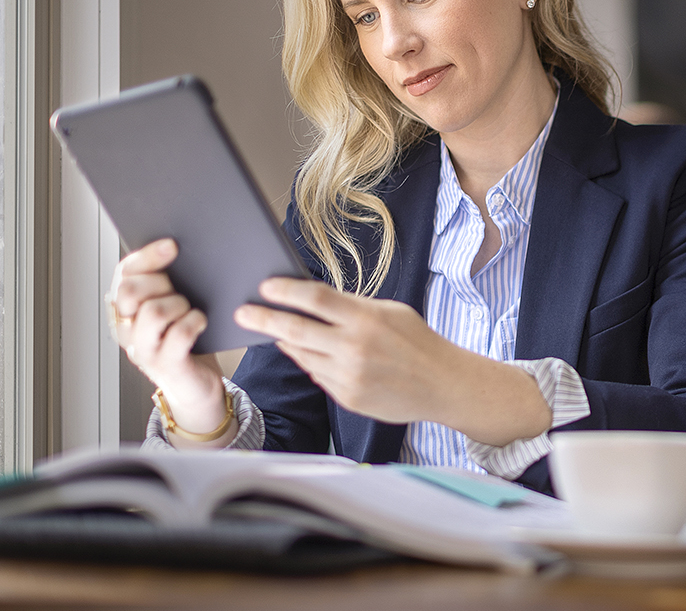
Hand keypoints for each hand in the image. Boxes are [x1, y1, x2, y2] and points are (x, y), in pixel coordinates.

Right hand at [109, 239, 227, 436]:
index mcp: (125, 309)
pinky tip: (201, 322)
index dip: (146, 256)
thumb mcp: (171, 306)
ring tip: (189, 311)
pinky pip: (179, 333)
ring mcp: (143, 349)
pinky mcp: (166, 364)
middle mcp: (127, 329)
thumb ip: (165, 282)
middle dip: (161, 282)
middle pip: (131, 291)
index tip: (171, 245)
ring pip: (153, 312)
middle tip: (180, 290)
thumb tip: (176, 249)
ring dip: (178, 305)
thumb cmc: (185, 340)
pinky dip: (194, 322)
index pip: (123, 273)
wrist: (195, 385)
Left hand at [235, 279, 551, 444]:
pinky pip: (317, 375)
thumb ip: (351, 307)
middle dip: (263, 319)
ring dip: (286, 342)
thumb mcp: (390, 312)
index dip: (284, 290)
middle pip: (294, 329)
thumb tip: (310, 301)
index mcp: (366, 319)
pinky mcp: (347, 398)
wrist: (444, 384)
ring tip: (275, 331)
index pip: (314, 298)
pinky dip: (311, 362)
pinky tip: (314, 354)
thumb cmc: (418, 341)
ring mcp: (348, 376)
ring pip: (302, 355)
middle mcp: (353, 348)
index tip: (264, 286)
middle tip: (242, 312)